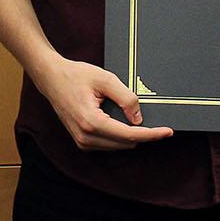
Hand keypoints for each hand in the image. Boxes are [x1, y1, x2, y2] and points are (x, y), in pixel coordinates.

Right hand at [32, 56, 173, 150]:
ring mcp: (82, 142)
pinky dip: (120, 135)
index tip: (168, 132)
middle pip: (126, 143)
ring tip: (134, 116)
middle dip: (143, 133)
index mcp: (92, 122)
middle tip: (158, 120)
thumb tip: (139, 118)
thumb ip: (125, 98)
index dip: (152, 134)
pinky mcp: (82, 141)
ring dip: (131, 134)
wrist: (51, 78)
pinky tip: (122, 121)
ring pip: (118, 146)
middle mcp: (86, 137)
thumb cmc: (76, 75)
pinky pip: (109, 144)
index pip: (129, 135)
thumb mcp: (105, 79)